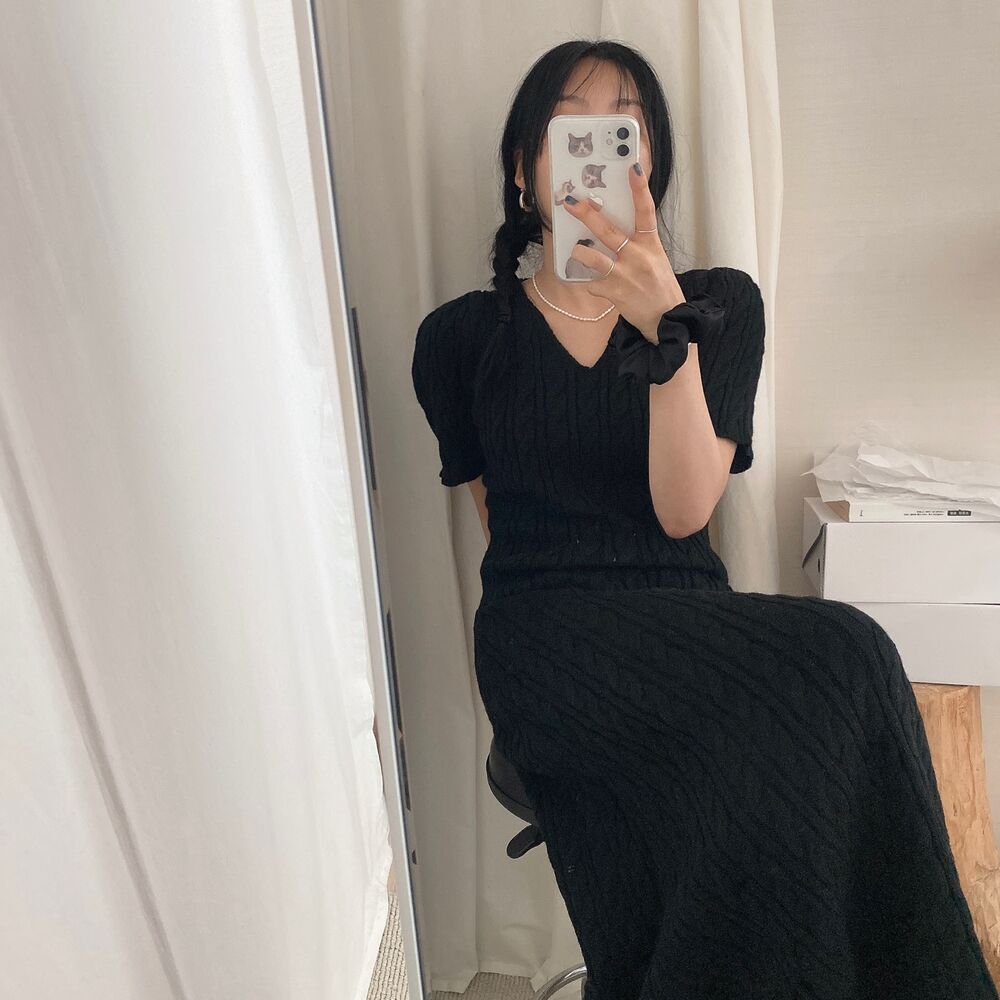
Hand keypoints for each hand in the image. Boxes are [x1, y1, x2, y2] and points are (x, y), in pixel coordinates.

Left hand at [562, 164, 683, 341]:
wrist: (667, 320)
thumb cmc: (659, 287)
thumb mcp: (655, 259)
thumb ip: (638, 244)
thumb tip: (614, 228)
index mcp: (651, 244)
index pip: (646, 211)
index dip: (639, 189)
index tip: (633, 168)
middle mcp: (638, 256)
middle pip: (609, 230)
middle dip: (587, 214)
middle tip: (571, 202)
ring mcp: (625, 275)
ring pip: (594, 258)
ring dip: (580, 253)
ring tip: (575, 250)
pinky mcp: (615, 293)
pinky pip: (592, 283)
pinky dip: (589, 283)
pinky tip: (592, 283)